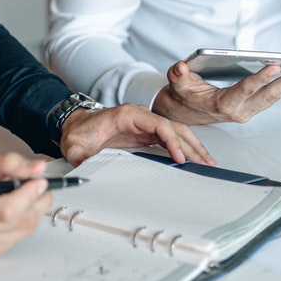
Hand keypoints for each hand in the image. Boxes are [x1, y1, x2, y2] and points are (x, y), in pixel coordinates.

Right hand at [0, 153, 51, 262]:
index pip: (8, 209)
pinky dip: (19, 225)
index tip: (40, 181)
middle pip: (20, 222)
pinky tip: (9, 213)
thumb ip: (6, 163)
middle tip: (38, 187)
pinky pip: (14, 240)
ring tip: (24, 197)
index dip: (31, 194)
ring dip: (32, 213)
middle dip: (38, 202)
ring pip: (22, 232)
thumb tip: (38, 168)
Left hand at [58, 103, 214, 167]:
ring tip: (207, 161)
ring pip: (175, 131)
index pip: (158, 124)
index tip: (180, 157)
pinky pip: (169, 138)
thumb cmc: (78, 131)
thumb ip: (79, 155)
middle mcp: (140, 116)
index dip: (171, 140)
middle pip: (173, 127)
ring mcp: (144, 124)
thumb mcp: (73, 145)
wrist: (75, 125)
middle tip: (205, 162)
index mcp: (127, 114)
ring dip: (192, 145)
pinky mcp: (145, 133)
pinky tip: (192, 158)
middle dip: (191, 144)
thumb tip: (85, 166)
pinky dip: (183, 147)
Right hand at [152, 61, 280, 124]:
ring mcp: (248, 110)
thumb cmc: (184, 97)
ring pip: (274, 98)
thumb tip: (180, 67)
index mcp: (222, 104)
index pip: (245, 90)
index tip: (275, 67)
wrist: (185, 113)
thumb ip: (178, 76)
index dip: (260, 79)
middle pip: (267, 97)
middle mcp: (239, 110)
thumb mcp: (177, 85)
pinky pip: (273, 98)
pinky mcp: (253, 107)